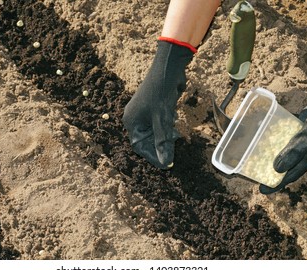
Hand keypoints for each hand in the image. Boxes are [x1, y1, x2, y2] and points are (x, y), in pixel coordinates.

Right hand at [122, 40, 193, 168]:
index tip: (166, 164)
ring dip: (164, 135)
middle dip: (160, 144)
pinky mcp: (153, 106)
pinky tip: (174, 124)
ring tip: (175, 136)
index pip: (139, 145)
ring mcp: (144, 111)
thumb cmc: (161, 93)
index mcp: (131, 121)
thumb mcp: (162, 120)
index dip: (152, 155)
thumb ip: (162, 141)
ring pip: (154, 130)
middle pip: (147, 139)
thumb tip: (165, 162)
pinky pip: (158, 122)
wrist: (168, 68)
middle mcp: (135, 117)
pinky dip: (166, 126)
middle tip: (173, 150)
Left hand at [259, 89, 306, 193]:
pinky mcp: (297, 127)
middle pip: (284, 164)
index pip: (290, 175)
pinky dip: (272, 135)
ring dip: (269, 152)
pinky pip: (282, 134)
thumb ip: (295, 151)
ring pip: (281, 149)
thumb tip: (276, 169)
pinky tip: (260, 132)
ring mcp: (300, 139)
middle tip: (251, 172)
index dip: (277, 184)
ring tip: (252, 154)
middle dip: (269, 169)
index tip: (261, 191)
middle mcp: (303, 150)